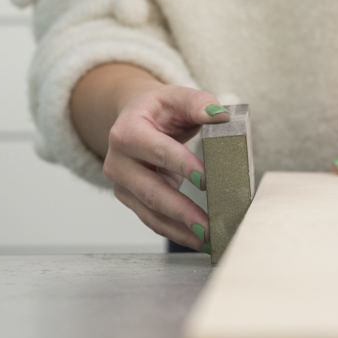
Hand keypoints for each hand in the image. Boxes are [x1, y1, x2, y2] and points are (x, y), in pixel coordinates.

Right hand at [103, 85, 230, 250]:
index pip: (157, 150)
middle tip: (209, 225)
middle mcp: (118, 161)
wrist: (134, 120)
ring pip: (151, 213)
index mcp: (127, 131)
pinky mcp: (130, 200)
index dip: (181, 165)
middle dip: (181, 210)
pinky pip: (153, 221)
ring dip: (181, 229)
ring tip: (209, 238)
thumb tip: (219, 114)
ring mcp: (122, 185)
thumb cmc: (159, 110)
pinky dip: (177, 233)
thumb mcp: (176, 97)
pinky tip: (199, 240)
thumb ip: (197, 103)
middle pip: (151, 190)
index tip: (206, 180)